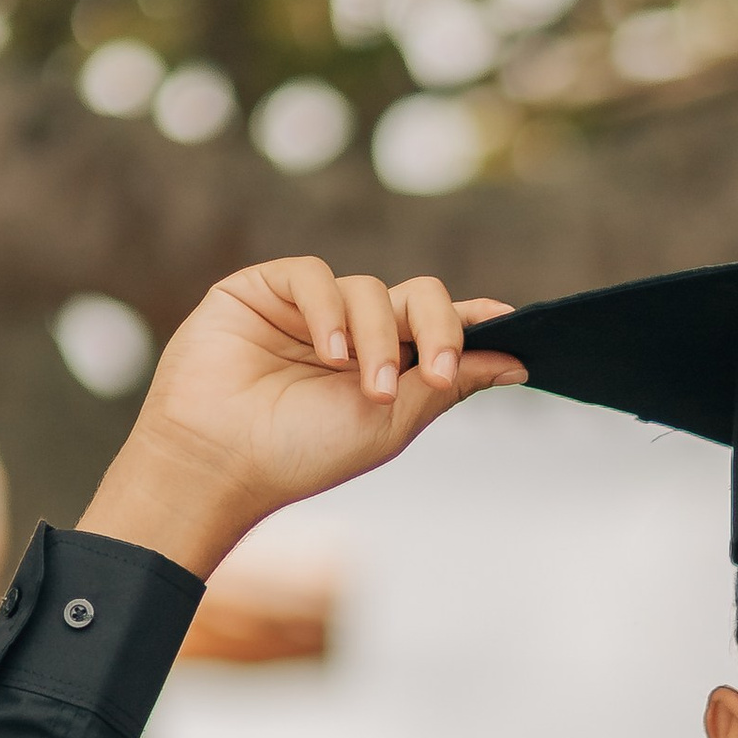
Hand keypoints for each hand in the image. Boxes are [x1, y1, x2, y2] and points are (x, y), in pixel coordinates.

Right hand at [77, 262, 526, 577]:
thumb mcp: (390, 423)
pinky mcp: (266, 288)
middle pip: (418, 298)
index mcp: (387, 364)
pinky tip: (329, 352)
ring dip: (376, 338)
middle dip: (436, 329)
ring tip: (364, 385)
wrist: (221, 462)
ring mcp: (311, 308)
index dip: (475, 321)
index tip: (511, 325)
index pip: (439, 328)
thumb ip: (448, 385)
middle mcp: (354, 330)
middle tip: (435, 372)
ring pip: (370, 289)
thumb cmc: (301, 454)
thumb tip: (516, 361)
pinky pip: (314, 275)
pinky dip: (329, 310)